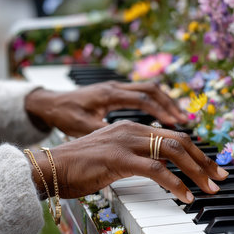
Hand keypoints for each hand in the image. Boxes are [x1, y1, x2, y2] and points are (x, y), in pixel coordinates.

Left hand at [25, 81, 187, 136]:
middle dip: (171, 105)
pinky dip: (157, 104)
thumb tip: (126, 146)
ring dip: (167, 103)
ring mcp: (117, 88)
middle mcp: (116, 88)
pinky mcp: (117, 93)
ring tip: (181, 119)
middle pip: (152, 90)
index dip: (161, 111)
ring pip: (150, 89)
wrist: (48, 103)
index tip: (177, 123)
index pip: (142, 99)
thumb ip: (106, 133)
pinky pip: (143, 94)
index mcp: (108, 95)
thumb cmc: (63, 115)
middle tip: (185, 120)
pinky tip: (164, 116)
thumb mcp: (81, 127)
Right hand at [30, 121, 228, 202]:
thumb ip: (138, 156)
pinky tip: (185, 196)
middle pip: (180, 141)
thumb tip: (161, 167)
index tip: (211, 167)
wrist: (50, 167)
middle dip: (204, 160)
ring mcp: (126, 142)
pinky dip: (175, 184)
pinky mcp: (118, 158)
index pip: (174, 136)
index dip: (197, 152)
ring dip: (196, 172)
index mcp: (134, 128)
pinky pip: (156, 170)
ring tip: (209, 188)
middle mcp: (133, 130)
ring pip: (173, 152)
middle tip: (220, 177)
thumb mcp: (116, 156)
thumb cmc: (81, 166)